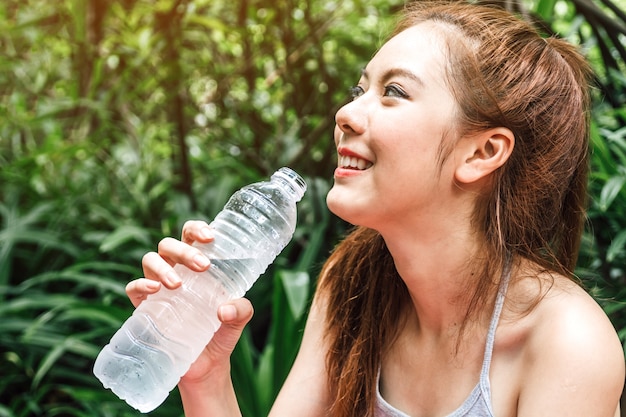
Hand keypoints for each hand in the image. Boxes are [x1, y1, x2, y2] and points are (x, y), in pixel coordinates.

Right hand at [125, 220, 253, 385]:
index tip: (210, 237)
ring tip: (178, 284)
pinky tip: (155, 290)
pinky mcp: (145, 308)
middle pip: (169, 245)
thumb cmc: (221, 334)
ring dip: (163, 267)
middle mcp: (175, 271)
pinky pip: (133, 288)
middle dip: (184, 250)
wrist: (206, 367)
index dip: (197, 228)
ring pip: (150, 260)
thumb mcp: (238, 321)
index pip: (191, 235)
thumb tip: (225, 309)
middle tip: (203, 265)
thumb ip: (241, 310)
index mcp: (197, 265)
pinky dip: (141, 284)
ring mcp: (158, 288)